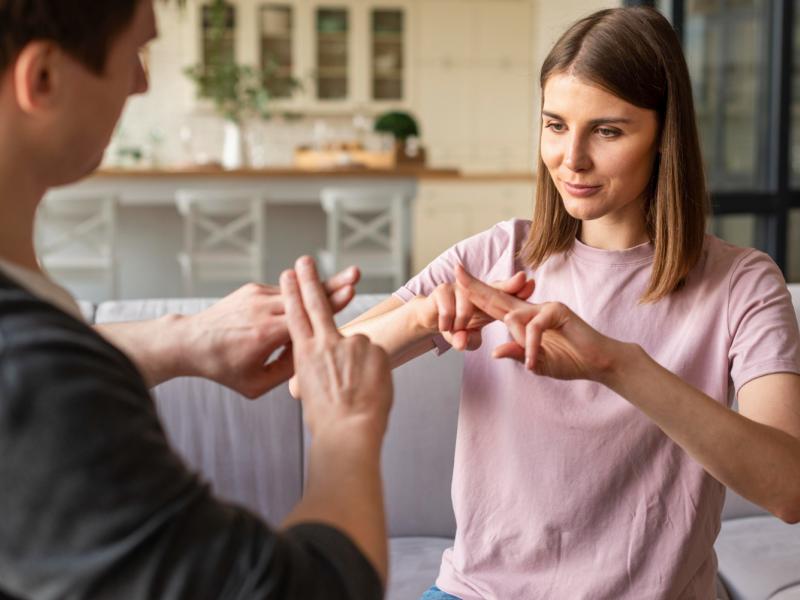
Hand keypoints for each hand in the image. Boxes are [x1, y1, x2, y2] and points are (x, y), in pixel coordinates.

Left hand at [178, 266, 359, 397]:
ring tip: (347, 279)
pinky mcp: (253, 288)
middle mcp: (262, 309)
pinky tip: (313, 298)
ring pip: (297, 291)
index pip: (306, 316)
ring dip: (321, 287)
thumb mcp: (255, 384)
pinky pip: (283, 293)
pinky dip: (299, 297)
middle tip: (356, 273)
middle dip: (334, 284)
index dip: (331, 304)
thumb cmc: (224, 368)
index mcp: (265, 334)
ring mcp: (257, 295)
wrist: (190, 342)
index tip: (351, 292)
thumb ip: (287, 372)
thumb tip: (313, 353)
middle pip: (307, 296)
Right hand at [281, 257, 391, 444]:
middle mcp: (326, 342)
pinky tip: (371, 388)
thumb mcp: (310, 390)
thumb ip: (318, 366)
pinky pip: (376, 356)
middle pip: (316, 303)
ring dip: (358, 365)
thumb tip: (328, 360)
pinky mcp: (375, 348)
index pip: (296, 315)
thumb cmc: (328, 419)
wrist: (349, 431)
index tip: (288, 274)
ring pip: (356, 346)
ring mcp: (352, 343)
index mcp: (305, 353)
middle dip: (309, 280)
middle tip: (304, 260)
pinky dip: (375, 370)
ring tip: (358, 390)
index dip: (292, 293)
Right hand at [413, 270, 534, 350]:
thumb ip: (468, 341)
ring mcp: (459, 288)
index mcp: (487, 302)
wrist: (429, 318)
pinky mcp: (442, 290)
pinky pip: (447, 308)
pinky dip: (447, 321)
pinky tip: (445, 328)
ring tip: (456, 331)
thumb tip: (462, 342)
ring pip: (467, 305)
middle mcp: (476, 291)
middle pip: (495, 288)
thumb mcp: (465, 338)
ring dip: (461, 322)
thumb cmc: (456, 327)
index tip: (531, 284)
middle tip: (523, 278)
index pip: (505, 296)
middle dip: (510, 285)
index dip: (517, 290)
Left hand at [455, 265, 620, 382]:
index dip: (476, 292)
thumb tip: (494, 352)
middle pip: (498, 296)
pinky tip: (536, 362)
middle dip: (475, 286)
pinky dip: (532, 348)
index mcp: (524, 318)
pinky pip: (533, 328)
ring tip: (533, 361)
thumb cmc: (570, 360)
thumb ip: (517, 355)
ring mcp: (545, 306)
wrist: (598, 363)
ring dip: (520, 345)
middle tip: (456, 271)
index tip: (457, 280)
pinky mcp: (558, 311)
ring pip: (513, 319)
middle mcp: (532, 308)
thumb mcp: (536, 363)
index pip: (494, 304)